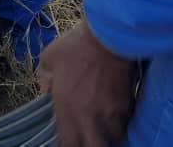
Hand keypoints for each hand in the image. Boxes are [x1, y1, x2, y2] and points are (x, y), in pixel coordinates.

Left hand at [37, 17, 137, 146]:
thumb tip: (46, 91)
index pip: (67, 143)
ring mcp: (111, 114)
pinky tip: (112, 111)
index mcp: (67, 108)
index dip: (66, 145)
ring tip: (99, 123)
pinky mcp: (128, 106)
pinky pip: (124, 123)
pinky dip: (118, 122)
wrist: (109, 37)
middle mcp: (90, 118)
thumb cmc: (75, 46)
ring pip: (112, 138)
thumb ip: (45, 79)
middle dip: (89, 144)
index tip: (65, 140)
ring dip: (105, 134)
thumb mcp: (49, 58)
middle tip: (85, 135)